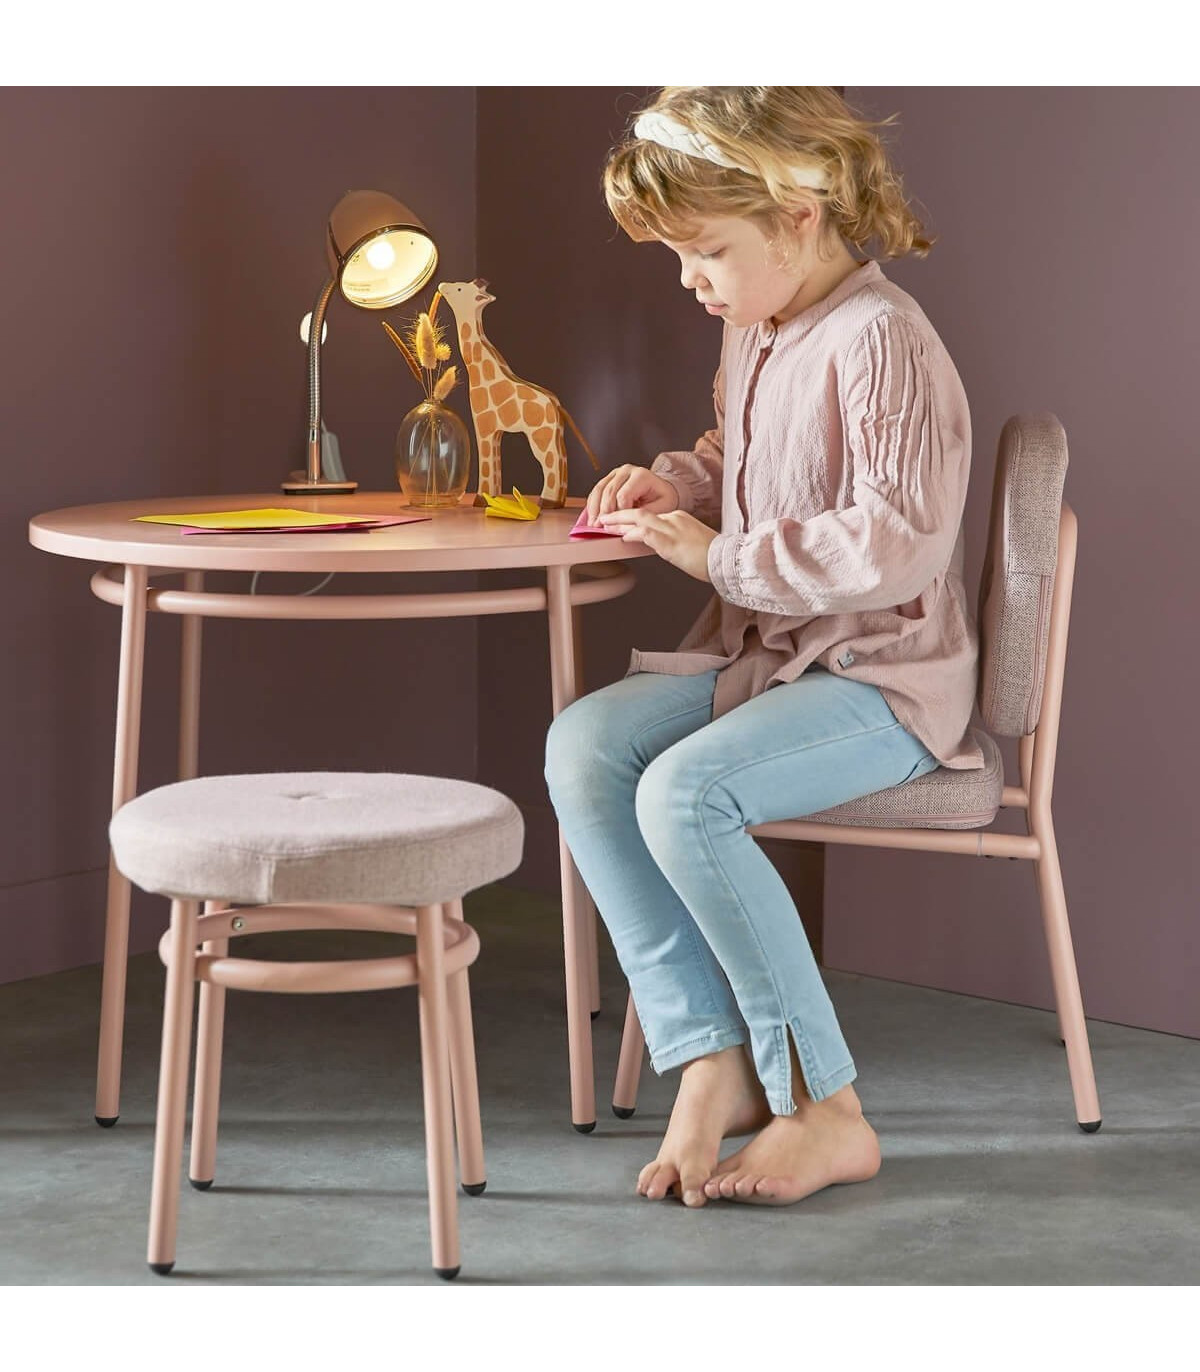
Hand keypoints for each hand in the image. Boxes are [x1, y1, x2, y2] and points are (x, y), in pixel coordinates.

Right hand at [585, 464, 679, 524]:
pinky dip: (592, 504)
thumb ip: (641, 517)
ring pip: (599, 490)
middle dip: (603, 512)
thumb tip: (621, 528)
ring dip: (594, 509)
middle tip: (600, 528)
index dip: (618, 513)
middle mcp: (627, 471)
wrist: (662, 489)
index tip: (617, 526)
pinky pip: (596, 490)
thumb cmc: (662, 499)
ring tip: (593, 525)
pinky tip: (592, 516)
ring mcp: (616, 473)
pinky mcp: (609, 478)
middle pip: (609, 492)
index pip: (623, 495)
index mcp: (641, 476)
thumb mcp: (661, 509)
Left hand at [597, 508, 716, 582]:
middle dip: (618, 515)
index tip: (618, 522)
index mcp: (678, 517)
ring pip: (639, 520)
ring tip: (605, 526)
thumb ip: (672, 539)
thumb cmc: (712, 556)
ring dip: (619, 523)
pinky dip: (631, 534)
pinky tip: (622, 537)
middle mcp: (674, 519)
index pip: (649, 514)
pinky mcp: (671, 542)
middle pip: (640, 512)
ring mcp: (672, 529)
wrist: (727, 559)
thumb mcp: (690, 542)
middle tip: (603, 518)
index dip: (629, 518)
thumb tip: (657, 545)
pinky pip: (646, 534)